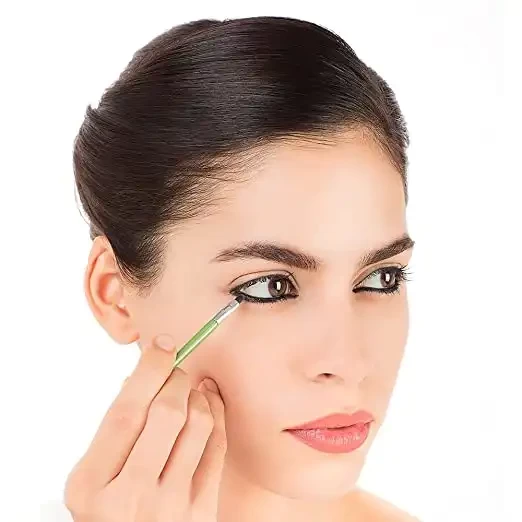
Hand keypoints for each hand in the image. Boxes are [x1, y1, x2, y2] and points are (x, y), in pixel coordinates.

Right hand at [64, 335, 226, 520]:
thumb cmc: (110, 513)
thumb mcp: (92, 478)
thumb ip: (114, 431)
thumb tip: (146, 377)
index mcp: (93, 484)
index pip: (127, 410)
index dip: (150, 370)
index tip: (161, 347)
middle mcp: (131, 496)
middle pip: (167, 412)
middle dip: (176, 378)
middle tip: (176, 370)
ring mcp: (171, 506)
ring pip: (198, 425)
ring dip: (198, 394)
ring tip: (190, 389)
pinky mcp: (201, 511)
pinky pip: (217, 447)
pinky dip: (216, 414)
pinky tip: (210, 402)